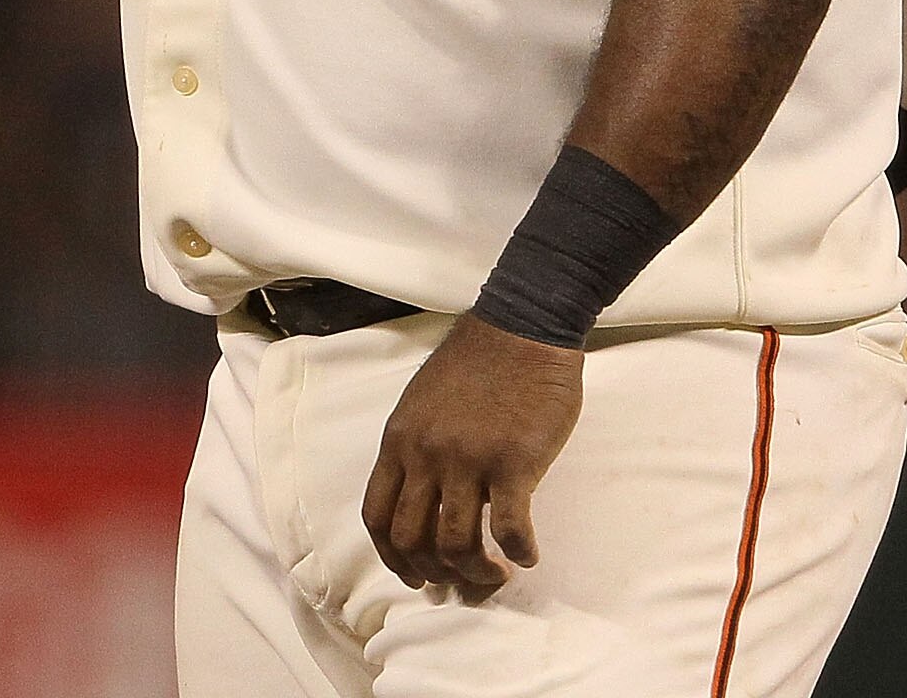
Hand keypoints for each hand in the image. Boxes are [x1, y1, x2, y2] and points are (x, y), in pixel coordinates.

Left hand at [364, 315, 583, 596]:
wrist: (524, 325)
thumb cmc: (479, 361)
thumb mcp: (424, 401)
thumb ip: (417, 447)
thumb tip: (427, 498)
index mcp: (400, 440)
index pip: (378, 516)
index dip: (393, 557)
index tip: (414, 573)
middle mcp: (426, 455)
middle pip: (412, 539)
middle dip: (433, 572)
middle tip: (458, 580)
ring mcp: (468, 460)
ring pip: (456, 543)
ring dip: (476, 572)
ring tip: (496, 574)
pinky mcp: (513, 462)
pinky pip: (509, 527)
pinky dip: (518, 552)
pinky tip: (528, 555)